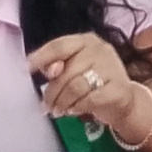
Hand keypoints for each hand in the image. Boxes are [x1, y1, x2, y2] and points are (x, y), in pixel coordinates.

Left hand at [27, 32, 143, 128]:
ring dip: (63, 102)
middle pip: (66, 71)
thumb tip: (48, 71)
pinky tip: (74, 110)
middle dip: (52, 92)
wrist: (124, 101)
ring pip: (76, 86)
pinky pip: (90, 99)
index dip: (41, 57)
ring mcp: (112, 68)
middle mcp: (100, 50)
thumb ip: (57, 67)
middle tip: (47, 105)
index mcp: (86, 41)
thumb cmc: (93, 83)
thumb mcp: (73, 71)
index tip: (27, 69)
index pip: (60, 46)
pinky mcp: (119, 88)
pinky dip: (78, 107)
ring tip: (59, 110)